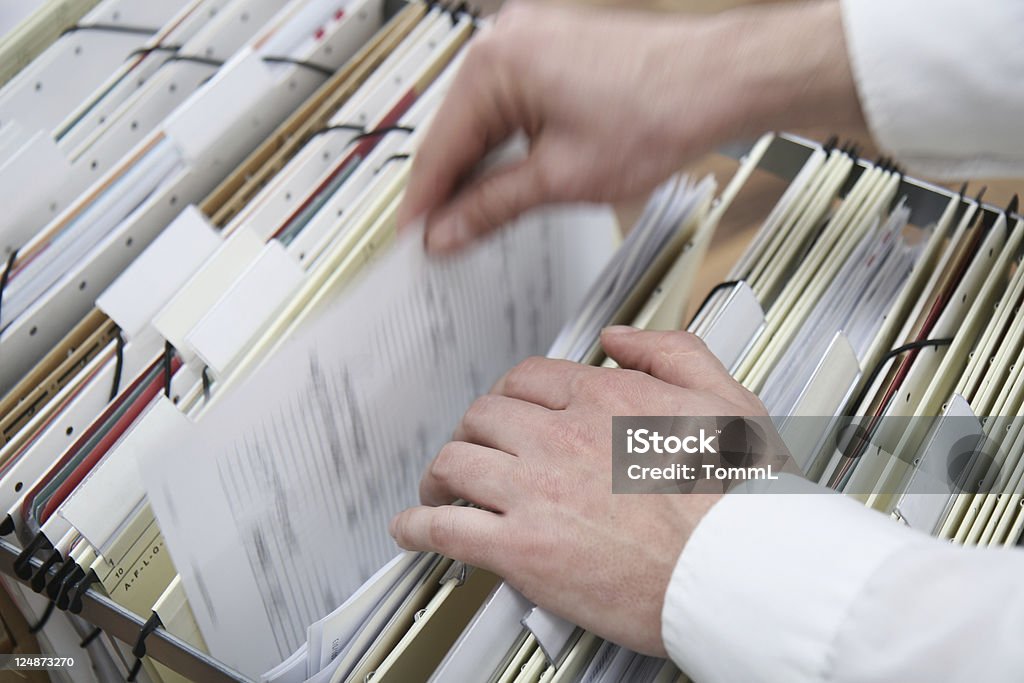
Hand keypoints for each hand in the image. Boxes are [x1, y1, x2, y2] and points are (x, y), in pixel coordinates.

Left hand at [389, 327, 769, 655]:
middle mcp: (562, 437)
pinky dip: (418, 527)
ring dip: (438, 476)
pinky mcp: (523, 549)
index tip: (506, 412)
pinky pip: (447, 528)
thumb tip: (622, 336)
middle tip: (471, 449)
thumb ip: (671, 352)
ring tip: (437, 490)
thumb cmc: (740, 497)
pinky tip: (414, 530)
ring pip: (456, 464)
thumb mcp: (724, 396)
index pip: (530, 379)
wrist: (740, 568)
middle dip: (471, 432)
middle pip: (483, 417)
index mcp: (605, 400)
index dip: (509, 395)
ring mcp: (537, 491)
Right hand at [398, 0, 860, 253]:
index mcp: (497, 62)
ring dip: (478, 166)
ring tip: (472, 217)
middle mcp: (507, 39)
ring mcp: (531, 38)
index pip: (439, 147)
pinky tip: (505, 176)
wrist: (721, 82)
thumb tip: (449, 230)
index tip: (414, 239)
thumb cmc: (661, 111)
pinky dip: (505, 142)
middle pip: (457, 129)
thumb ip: (491, 208)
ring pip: (482, 118)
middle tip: (441, 238)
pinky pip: (510, 102)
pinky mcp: (552, 48)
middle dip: (451, 187)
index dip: (425, 204)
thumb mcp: (561, 179)